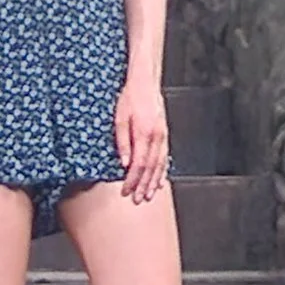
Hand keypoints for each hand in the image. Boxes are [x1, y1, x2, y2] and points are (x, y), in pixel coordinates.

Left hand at [115, 78, 167, 203]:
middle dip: (143, 186)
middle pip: (150, 169)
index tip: (125, 191)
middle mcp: (156, 137)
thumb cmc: (131, 99)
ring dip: (154, 182)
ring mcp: (163, 137)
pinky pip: (165, 158)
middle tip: (137, 200)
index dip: (132, 180)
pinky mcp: (164, 135)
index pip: (138, 165)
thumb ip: (123, 143)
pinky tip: (160, 180)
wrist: (145, 84)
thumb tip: (124, 164)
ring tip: (148, 195)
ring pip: (159, 165)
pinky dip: (162, 171)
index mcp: (144, 134)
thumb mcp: (119, 119)